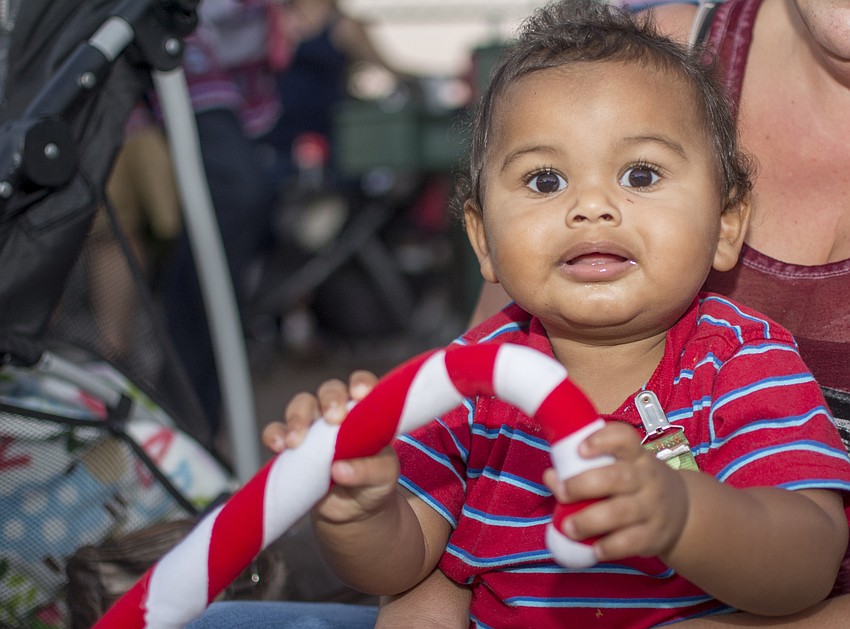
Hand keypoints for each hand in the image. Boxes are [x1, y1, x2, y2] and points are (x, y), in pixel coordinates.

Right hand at [263, 371, 399, 523]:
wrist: (354, 511)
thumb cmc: (374, 482)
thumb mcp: (384, 477)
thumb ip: (370, 470)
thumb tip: (340, 469)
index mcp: (365, 411)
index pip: (363, 385)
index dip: (361, 383)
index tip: (360, 394)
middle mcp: (338, 413)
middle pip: (330, 391)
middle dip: (330, 399)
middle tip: (334, 418)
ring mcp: (313, 427)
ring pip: (301, 405)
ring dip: (298, 418)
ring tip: (297, 441)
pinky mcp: (291, 447)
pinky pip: (276, 432)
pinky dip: (275, 435)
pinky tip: (280, 448)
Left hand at [544, 421, 689, 562]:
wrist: (683, 512)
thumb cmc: (637, 484)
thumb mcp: (621, 468)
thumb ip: (586, 469)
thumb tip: (550, 476)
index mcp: (636, 456)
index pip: (625, 438)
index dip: (602, 440)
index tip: (580, 449)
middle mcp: (647, 479)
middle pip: (618, 477)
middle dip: (584, 484)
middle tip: (561, 492)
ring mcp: (653, 508)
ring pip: (621, 512)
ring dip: (589, 520)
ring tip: (568, 527)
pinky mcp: (654, 536)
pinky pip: (631, 542)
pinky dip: (609, 546)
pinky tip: (594, 549)